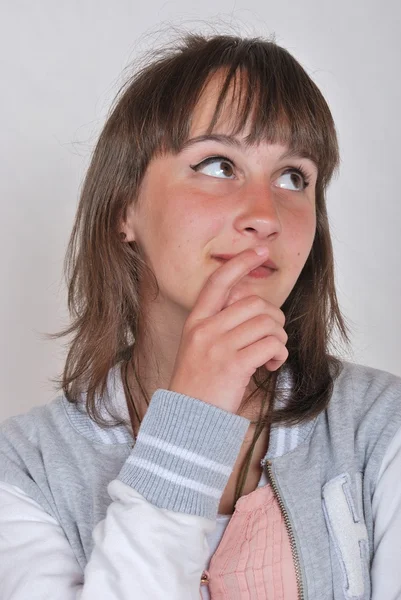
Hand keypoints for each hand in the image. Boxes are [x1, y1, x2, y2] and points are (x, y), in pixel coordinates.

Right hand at [168, 248, 287, 413]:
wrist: (187, 419)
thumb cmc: (199, 383)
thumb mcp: (199, 347)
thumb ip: (220, 325)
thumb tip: (255, 307)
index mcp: (196, 321)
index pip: (218, 281)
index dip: (241, 263)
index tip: (260, 251)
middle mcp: (205, 329)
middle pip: (255, 303)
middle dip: (273, 318)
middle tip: (272, 337)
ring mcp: (218, 346)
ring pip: (267, 323)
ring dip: (279, 338)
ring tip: (271, 354)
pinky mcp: (233, 365)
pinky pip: (271, 345)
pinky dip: (279, 354)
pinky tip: (270, 365)